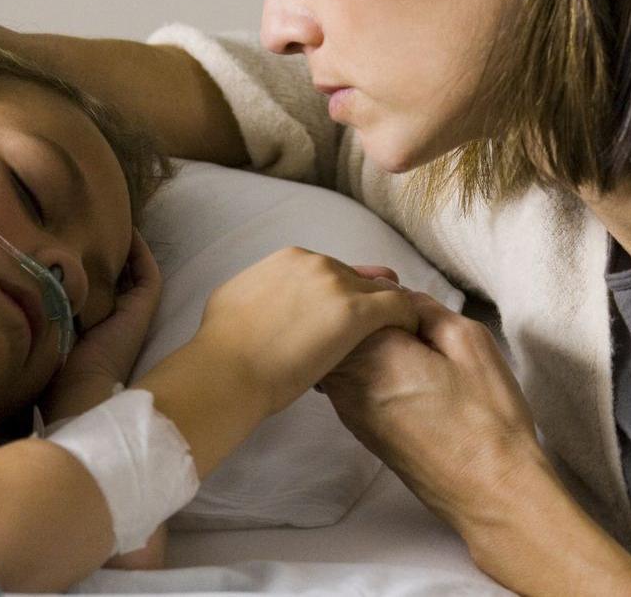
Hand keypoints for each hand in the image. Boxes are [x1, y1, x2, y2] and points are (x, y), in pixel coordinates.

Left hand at [41, 231, 160, 420]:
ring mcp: (131, 311)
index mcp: (91, 322)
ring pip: (131, 271)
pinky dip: (139, 251)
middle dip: (102, 251)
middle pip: (112, 275)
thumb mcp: (42, 331)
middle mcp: (113, 315)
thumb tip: (17, 282)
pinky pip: (147, 273)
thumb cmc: (52, 371)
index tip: (66, 237)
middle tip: (89, 221)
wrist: (78, 390)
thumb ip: (37, 309)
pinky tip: (126, 229)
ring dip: (122, 246)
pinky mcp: (143, 307)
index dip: (82, 263)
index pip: (90, 285)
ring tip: (108, 217)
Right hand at [194, 247, 421, 416]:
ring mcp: (337, 285)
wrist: (226, 371)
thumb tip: (259, 299)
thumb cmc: (220, 346)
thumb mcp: (233, 299)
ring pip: (381, 290)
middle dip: (363, 303)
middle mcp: (315, 263)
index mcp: (288, 259)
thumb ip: (256, 290)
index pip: (329, 272)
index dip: (337, 296)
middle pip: (357, 279)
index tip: (340, 320)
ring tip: (395, 335)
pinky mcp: (356, 312)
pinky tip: (409, 337)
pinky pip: (398, 307)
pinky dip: (407, 319)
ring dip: (386, 311)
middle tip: (369, 333)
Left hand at [318, 294, 543, 535]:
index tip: (400, 295)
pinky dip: (364, 367)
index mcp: (373, 350)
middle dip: (357, 312)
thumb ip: (424, 307)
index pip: (351, 299)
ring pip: (337, 355)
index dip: (374, 288)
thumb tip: (399, 298)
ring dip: (359, 341)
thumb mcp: (469, 341)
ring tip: (404, 343)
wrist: (489, 489)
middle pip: (334, 328)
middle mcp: (349, 379)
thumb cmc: (486, 420)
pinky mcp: (359, 428)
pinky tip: (402, 372)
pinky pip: (347, 381)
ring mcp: (349, 407)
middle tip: (398, 314)